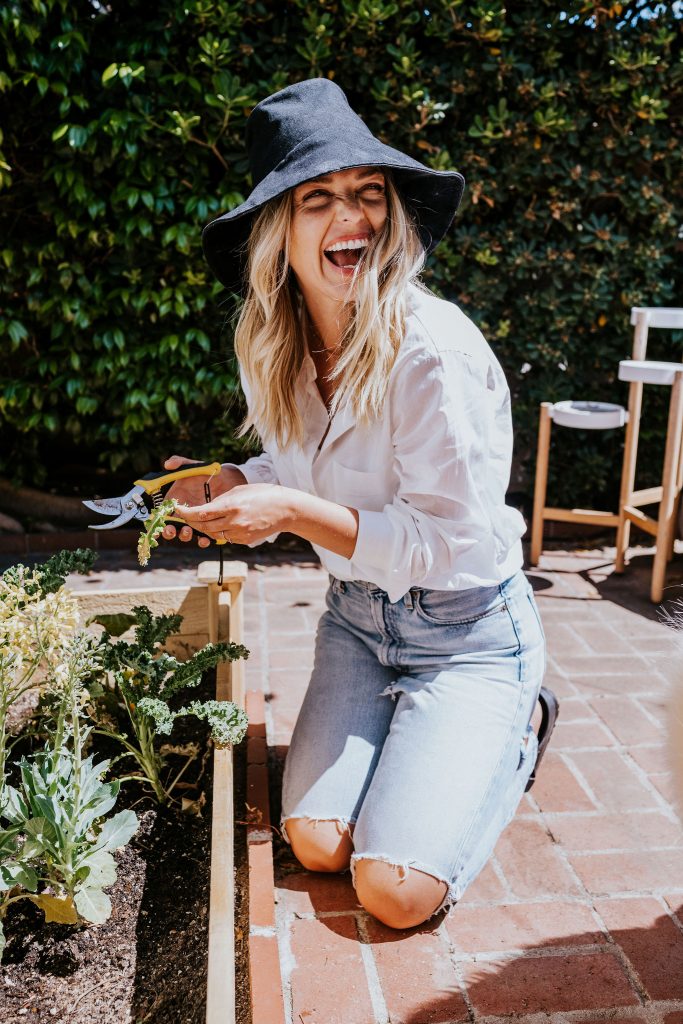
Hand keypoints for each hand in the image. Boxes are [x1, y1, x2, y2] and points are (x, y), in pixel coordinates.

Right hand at [161, 455, 246, 547]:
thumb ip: (180, 463)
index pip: (162, 515)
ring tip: (187, 531)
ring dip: (184, 536)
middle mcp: (183, 513)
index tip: (155, 529)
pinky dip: (202, 540)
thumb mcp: (192, 466)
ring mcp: (195, 520)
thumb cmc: (206, 472)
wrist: (227, 479)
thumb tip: (168, 464)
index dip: (156, 523)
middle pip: (171, 528)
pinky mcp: (208, 525)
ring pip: (186, 534)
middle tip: (171, 530)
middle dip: (169, 532)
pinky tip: (204, 539)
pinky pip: (203, 536)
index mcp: (175, 501)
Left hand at [174, 483, 291, 545]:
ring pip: (213, 534)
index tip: (178, 509)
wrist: (284, 509)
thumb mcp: (239, 491)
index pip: (202, 513)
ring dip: (203, 528)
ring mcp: (240, 533)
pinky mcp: (244, 541)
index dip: (186, 513)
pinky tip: (220, 524)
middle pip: (203, 526)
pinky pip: (225, 537)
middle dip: (191, 521)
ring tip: (200, 520)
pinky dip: (219, 531)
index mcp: (231, 506)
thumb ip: (221, 501)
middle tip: (184, 516)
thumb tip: (205, 508)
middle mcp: (234, 522)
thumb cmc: (262, 494)